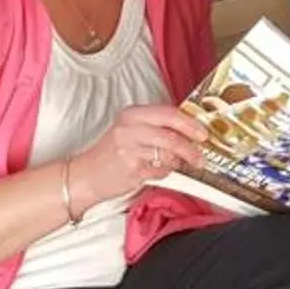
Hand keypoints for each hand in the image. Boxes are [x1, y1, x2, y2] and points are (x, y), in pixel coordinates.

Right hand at [75, 104, 209, 200]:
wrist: (85, 176)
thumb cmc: (112, 155)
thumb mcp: (131, 131)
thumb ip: (156, 127)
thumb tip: (190, 130)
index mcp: (132, 114)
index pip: (169, 113)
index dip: (190, 123)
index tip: (203, 132)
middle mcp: (130, 128)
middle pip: (171, 133)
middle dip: (191, 145)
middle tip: (201, 153)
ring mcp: (129, 148)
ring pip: (168, 153)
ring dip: (181, 162)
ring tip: (184, 165)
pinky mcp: (131, 168)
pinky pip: (160, 170)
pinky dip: (165, 172)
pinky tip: (159, 171)